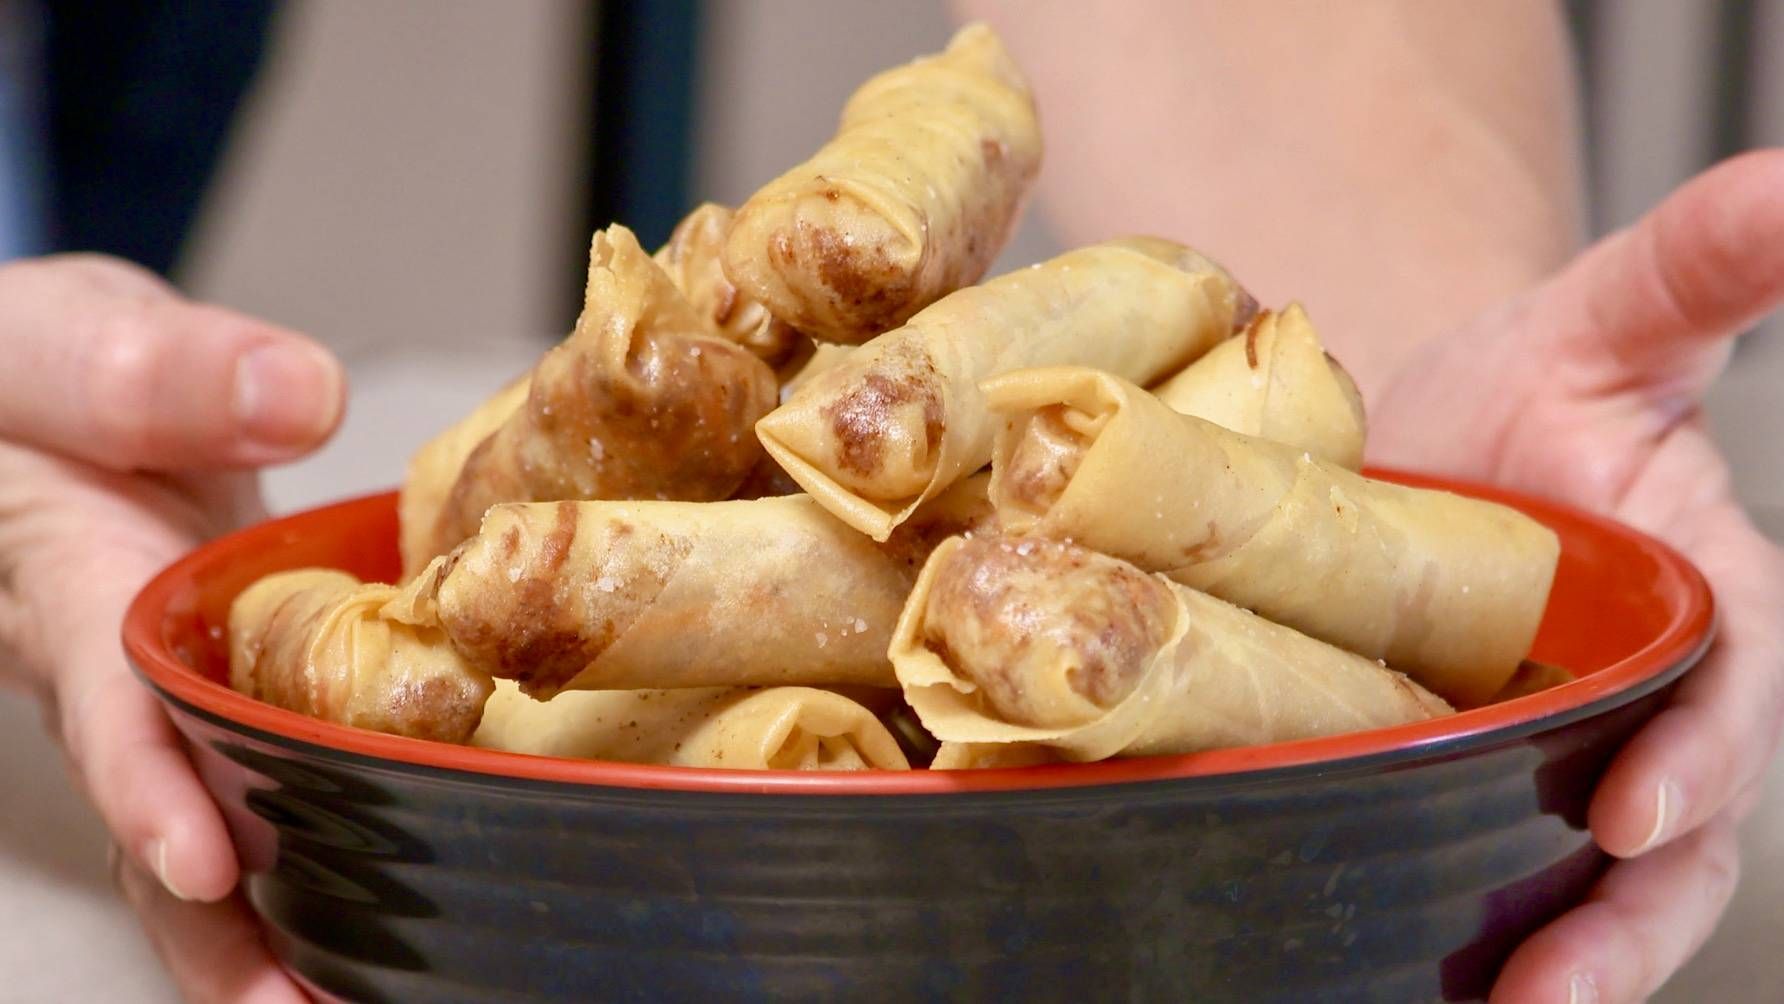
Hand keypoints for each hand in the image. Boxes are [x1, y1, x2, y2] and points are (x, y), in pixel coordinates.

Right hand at [0, 255, 344, 1002]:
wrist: (69, 397)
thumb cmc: (45, 378)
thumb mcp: (74, 341)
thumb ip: (157, 370)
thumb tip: (299, 397)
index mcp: (75, 586)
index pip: (110, 706)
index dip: (152, 788)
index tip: (204, 863)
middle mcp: (120, 675)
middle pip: (163, 823)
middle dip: (224, 933)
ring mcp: (175, 702)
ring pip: (217, 836)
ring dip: (277, 929)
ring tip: (364, 1000)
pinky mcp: (233, 698)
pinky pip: (271, 788)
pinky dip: (325, 858)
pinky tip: (403, 913)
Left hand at [1373, 152, 1783, 1002]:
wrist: (1423, 445)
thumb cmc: (1526, 390)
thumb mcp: (1603, 319)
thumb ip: (1700, 268)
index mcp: (1709, 602)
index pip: (1735, 694)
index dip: (1703, 756)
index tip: (1636, 811)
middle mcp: (1654, 701)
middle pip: (1680, 829)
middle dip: (1630, 916)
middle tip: (1555, 989)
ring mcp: (1570, 755)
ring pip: (1603, 882)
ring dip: (1570, 957)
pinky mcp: (1483, 783)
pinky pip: (1500, 870)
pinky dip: (1476, 931)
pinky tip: (1427, 980)